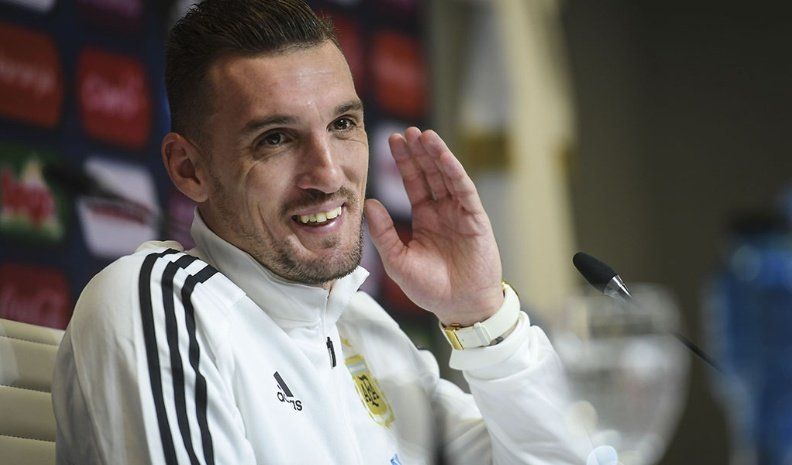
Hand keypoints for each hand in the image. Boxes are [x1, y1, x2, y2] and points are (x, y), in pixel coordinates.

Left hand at [365, 127, 503, 325]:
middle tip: (405, 131)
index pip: (413, 183)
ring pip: (446, 176)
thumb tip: (369, 203)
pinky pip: (464, 190)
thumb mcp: (397, 261)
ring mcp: (460, 212)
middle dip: (418, 152)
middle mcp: (443, 210)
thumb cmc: (429, 288)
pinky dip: (454, 171)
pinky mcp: (475, 218)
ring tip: (423, 134)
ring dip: (436, 154)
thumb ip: (383, 233)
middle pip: (429, 173)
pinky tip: (442, 156)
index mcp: (425, 218)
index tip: (391, 141)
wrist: (459, 306)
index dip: (404, 162)